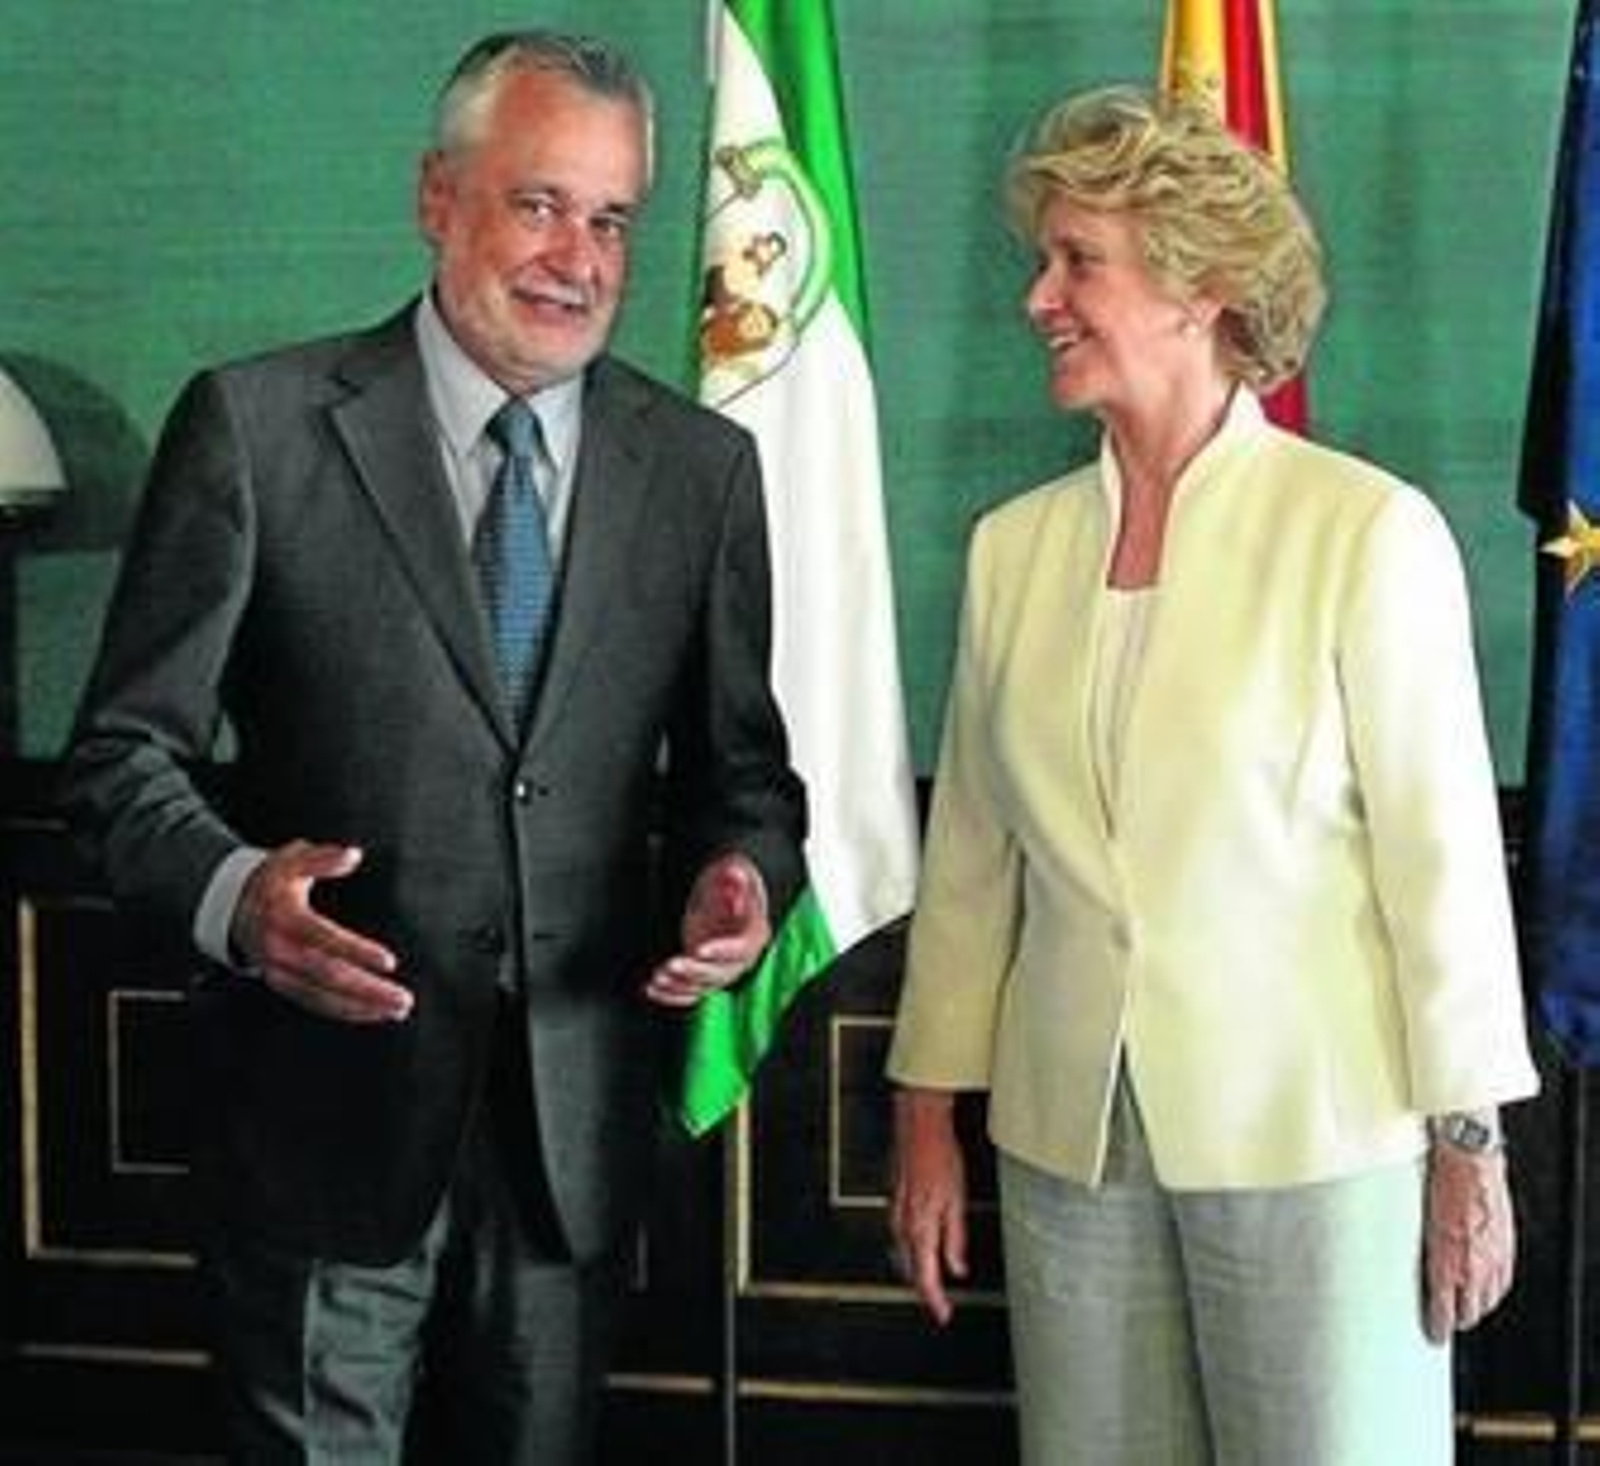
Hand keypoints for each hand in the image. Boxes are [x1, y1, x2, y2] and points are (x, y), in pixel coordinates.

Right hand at [233, 840, 410, 1023]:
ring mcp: (279, 971)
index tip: (389, 961)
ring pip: (323, 996)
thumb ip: (322, 858)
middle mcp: (280, 950)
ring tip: (397, 1009)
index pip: (325, 939)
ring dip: (362, 1007)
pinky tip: (373, 1012)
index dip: (357, 951)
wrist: (233, 906)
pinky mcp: (283, 984)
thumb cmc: (271, 881)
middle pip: (329, 976)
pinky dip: (346, 1011)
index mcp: (284, 918)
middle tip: (403, 998)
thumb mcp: (292, 859)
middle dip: (368, 989)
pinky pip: (316, 1003)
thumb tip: (352, 855)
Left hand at [643, 853, 769, 1007]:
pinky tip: (652, 989)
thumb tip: (735, 875)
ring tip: (658, 977)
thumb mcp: (735, 876)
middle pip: (719, 973)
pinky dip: (670, 995)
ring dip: (678, 985)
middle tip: (671, 964)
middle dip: (693, 971)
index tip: (699, 949)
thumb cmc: (731, 889)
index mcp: (752, 936)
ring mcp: (721, 971)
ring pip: (701, 986)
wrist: (727, 902)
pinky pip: (689, 992)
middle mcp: (739, 960)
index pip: (739, 949)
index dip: (720, 951)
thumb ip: (736, 878)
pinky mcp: (704, 977)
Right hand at [889, 1088, 968, 1325]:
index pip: (925, 1276)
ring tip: (930, 1279)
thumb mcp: (957, 1200)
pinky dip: (909, 1247)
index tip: (943, 1314)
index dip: (934, 1300)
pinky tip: (918, 1243)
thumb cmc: (940, 1156)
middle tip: (939, 1302)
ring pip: (902, 1252)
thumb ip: (956, 1238)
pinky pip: (899, 1233)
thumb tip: (957, 1267)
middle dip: (923, 1288)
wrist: (919, 1126)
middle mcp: (903, 1222)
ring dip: (915, 1269)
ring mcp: (896, 1210)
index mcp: (921, 1226)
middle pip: (910, 1268)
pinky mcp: (894, 1198)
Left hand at [1423, 1143, 1515, 1341]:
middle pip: (1468, 1312)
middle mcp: (1470, 1265)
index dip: (1438, 1328)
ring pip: (1488, 1301)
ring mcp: (1492, 1259)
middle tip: (1448, 1321)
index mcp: (1444, 1261)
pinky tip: (1487, 1290)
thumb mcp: (1419, 1220)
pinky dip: (1495, 1291)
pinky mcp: (1506, 1248)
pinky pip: (1503, 1283)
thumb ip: (1422, 1248)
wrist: (1469, 1160)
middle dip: (1457, 1321)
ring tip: (1467, 1310)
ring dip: (1477, 1308)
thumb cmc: (1438, 1182)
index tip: (1433, 1334)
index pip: (1442, 1311)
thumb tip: (1411, 1265)